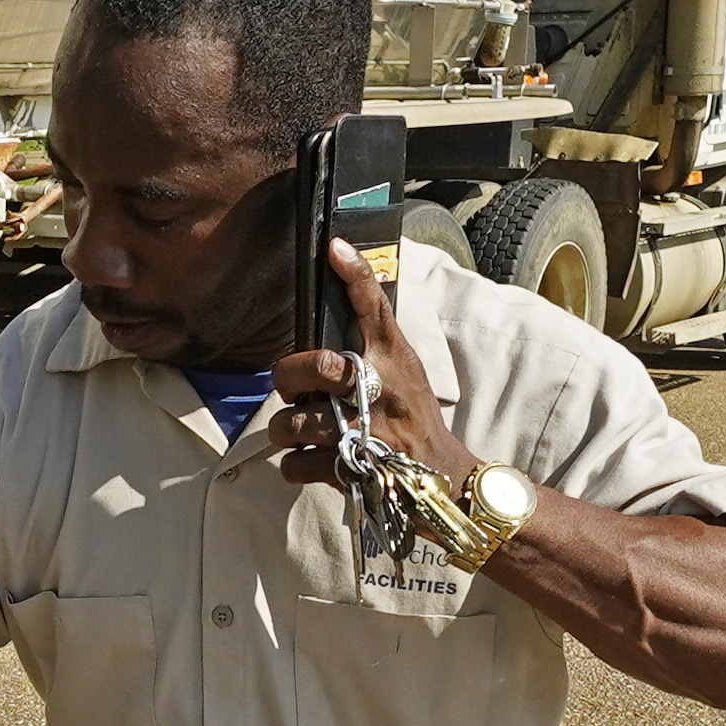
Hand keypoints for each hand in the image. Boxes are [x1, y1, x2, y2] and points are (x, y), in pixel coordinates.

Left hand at [269, 241, 469, 486]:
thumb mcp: (404, 367)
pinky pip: (296, 463)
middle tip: (290, 388)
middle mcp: (380, 390)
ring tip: (299, 431)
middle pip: (318, 365)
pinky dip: (295, 465)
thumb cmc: (413, 415)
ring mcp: (365, 432)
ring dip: (286, 429)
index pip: (375, 307)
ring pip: (294, 422)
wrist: (438, 477)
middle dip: (288, 376)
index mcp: (392, 360)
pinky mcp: (351, 471)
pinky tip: (311, 460)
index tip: (334, 248)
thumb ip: (374, 334)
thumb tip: (344, 278)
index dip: (355, 274)